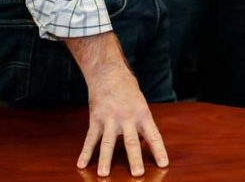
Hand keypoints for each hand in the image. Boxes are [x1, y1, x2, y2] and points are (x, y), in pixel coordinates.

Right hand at [66, 33, 168, 176]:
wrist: (108, 72)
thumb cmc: (127, 88)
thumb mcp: (140, 103)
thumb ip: (141, 123)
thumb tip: (143, 142)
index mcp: (142, 114)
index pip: (153, 135)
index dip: (159, 150)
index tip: (164, 164)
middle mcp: (127, 118)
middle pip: (131, 142)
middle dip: (134, 159)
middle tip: (137, 174)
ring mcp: (110, 119)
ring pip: (108, 143)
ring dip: (106, 160)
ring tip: (104, 174)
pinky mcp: (96, 119)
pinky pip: (90, 138)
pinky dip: (86, 152)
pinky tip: (81, 164)